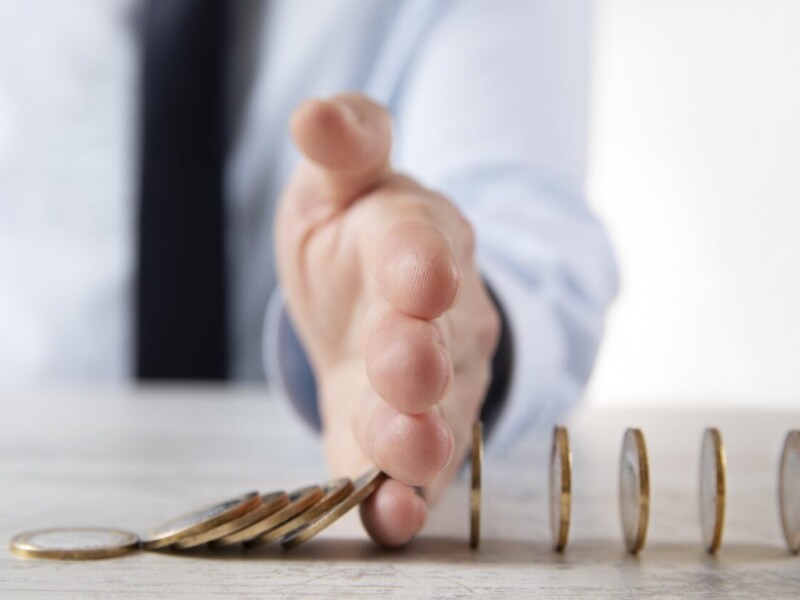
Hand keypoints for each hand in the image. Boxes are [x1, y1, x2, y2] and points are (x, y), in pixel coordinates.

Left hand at [275, 94, 499, 546]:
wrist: (377, 312)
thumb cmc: (357, 244)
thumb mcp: (342, 183)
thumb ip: (343, 146)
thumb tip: (316, 112)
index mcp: (417, 244)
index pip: (422, 246)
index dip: (420, 261)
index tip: (420, 276)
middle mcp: (439, 320)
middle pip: (436, 341)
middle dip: (420, 358)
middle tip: (404, 369)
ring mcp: (432, 388)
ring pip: (434, 416)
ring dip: (419, 438)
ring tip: (405, 457)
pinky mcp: (408, 441)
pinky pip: (413, 474)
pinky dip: (404, 498)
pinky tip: (388, 518)